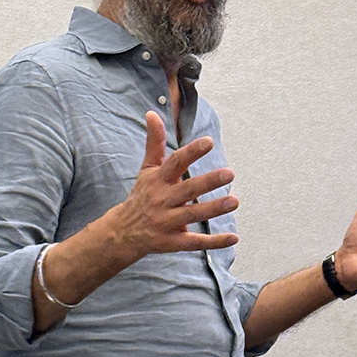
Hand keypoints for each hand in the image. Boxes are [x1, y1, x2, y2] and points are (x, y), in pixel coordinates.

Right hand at [110, 111, 238, 258]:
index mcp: (158, 180)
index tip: (208, 142)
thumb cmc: (142, 195)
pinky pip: (195, 242)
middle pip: (187, 189)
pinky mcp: (173, 242)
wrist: (122, 233)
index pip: (175, 163)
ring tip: (234, 201)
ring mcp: (167, 222)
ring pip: (193, 215)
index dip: (191, 152)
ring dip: (214, 209)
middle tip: (230, 173)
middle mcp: (163, 200)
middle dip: (208, 181)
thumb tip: (152, 113)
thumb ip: (154, 142)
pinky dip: (214, 242)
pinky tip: (234, 238)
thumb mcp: (147, 169)